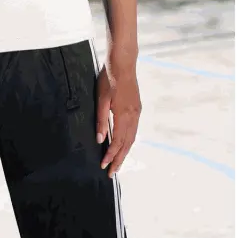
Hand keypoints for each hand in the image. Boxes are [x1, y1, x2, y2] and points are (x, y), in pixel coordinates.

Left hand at [95, 59, 140, 177]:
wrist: (123, 64)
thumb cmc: (109, 79)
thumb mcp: (101, 99)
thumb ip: (101, 120)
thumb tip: (100, 139)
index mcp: (123, 115)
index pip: (117, 142)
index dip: (111, 156)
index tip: (104, 166)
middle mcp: (133, 116)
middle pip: (127, 144)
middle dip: (119, 159)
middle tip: (112, 172)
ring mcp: (137, 112)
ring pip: (132, 138)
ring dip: (125, 152)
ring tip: (118, 163)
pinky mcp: (137, 108)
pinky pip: (134, 130)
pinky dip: (129, 141)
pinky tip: (124, 144)